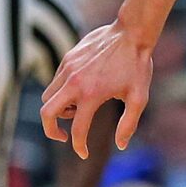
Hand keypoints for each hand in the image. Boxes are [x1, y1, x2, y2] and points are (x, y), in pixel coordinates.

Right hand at [41, 21, 152, 157]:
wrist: (131, 32)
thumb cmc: (138, 66)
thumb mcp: (139, 98)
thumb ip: (128, 124)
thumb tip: (120, 145)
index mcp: (91, 94)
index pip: (77, 130)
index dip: (79, 147)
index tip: (83, 153)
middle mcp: (74, 82)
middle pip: (46, 113)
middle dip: (50, 130)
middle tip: (63, 137)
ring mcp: (67, 68)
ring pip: (48, 97)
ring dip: (58, 109)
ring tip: (79, 109)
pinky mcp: (67, 58)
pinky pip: (55, 82)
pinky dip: (62, 93)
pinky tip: (82, 90)